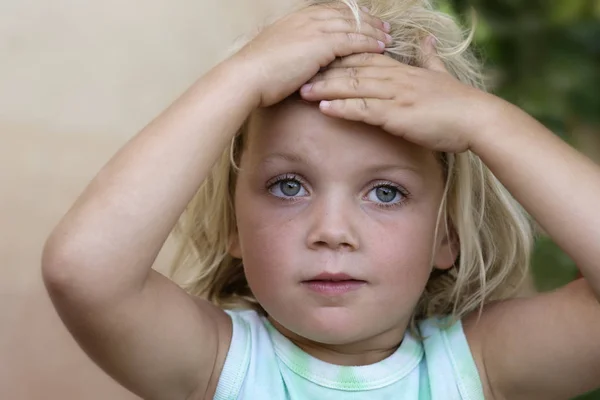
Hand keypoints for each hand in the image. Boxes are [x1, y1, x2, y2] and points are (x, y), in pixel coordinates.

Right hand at [230, 5, 392, 106]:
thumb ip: (292, 51)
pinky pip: (353, 40)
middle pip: (346, 14)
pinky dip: (369, 42)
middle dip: (367, 20)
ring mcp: (316, 29)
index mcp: (296, 19)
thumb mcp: (275, 54)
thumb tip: (300, 59)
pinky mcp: (322, 44)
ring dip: (373, 31)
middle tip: (383, 27)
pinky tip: (380, 47)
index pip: (331, 11)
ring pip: (353, 25)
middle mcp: (308, 19)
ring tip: (387, 37)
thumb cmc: (257, 73)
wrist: (247, 77)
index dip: (350, 16)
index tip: (364, 20)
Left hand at [299, 37, 496, 152]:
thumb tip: (426, 39)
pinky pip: (365, 109)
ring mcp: (396, 94)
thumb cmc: (458, 103)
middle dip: (325, 73)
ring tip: (303, 92)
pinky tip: (325, 108)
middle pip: (353, 70)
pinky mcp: (397, 114)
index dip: (339, 59)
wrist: (477, 120)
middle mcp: (396, 78)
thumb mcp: (440, 74)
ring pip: (354, 87)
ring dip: (327, 89)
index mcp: (403, 70)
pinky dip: (343, 108)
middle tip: (300, 76)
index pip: (364, 58)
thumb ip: (429, 57)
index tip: (319, 62)